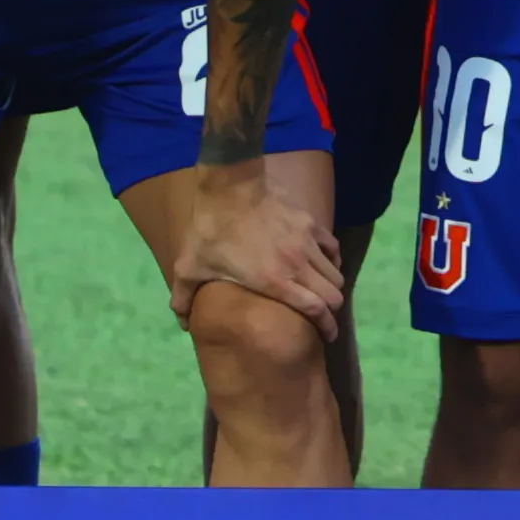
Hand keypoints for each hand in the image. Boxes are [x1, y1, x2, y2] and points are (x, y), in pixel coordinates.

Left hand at [173, 165, 345, 337]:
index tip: (327, 336)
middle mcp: (298, 265)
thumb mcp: (189, 266)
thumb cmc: (210, 228)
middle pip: (334, 294)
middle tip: (324, 315)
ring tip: (322, 290)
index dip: (326, 326)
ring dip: (331, 285)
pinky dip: (332, 260)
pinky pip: (332, 248)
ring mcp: (307, 242)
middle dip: (331, 309)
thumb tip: (182, 324)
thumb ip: (184, 298)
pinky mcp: (310, 222)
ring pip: (336, 272)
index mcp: (275, 282)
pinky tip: (323, 261)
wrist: (230, 184)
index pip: (316, 310)